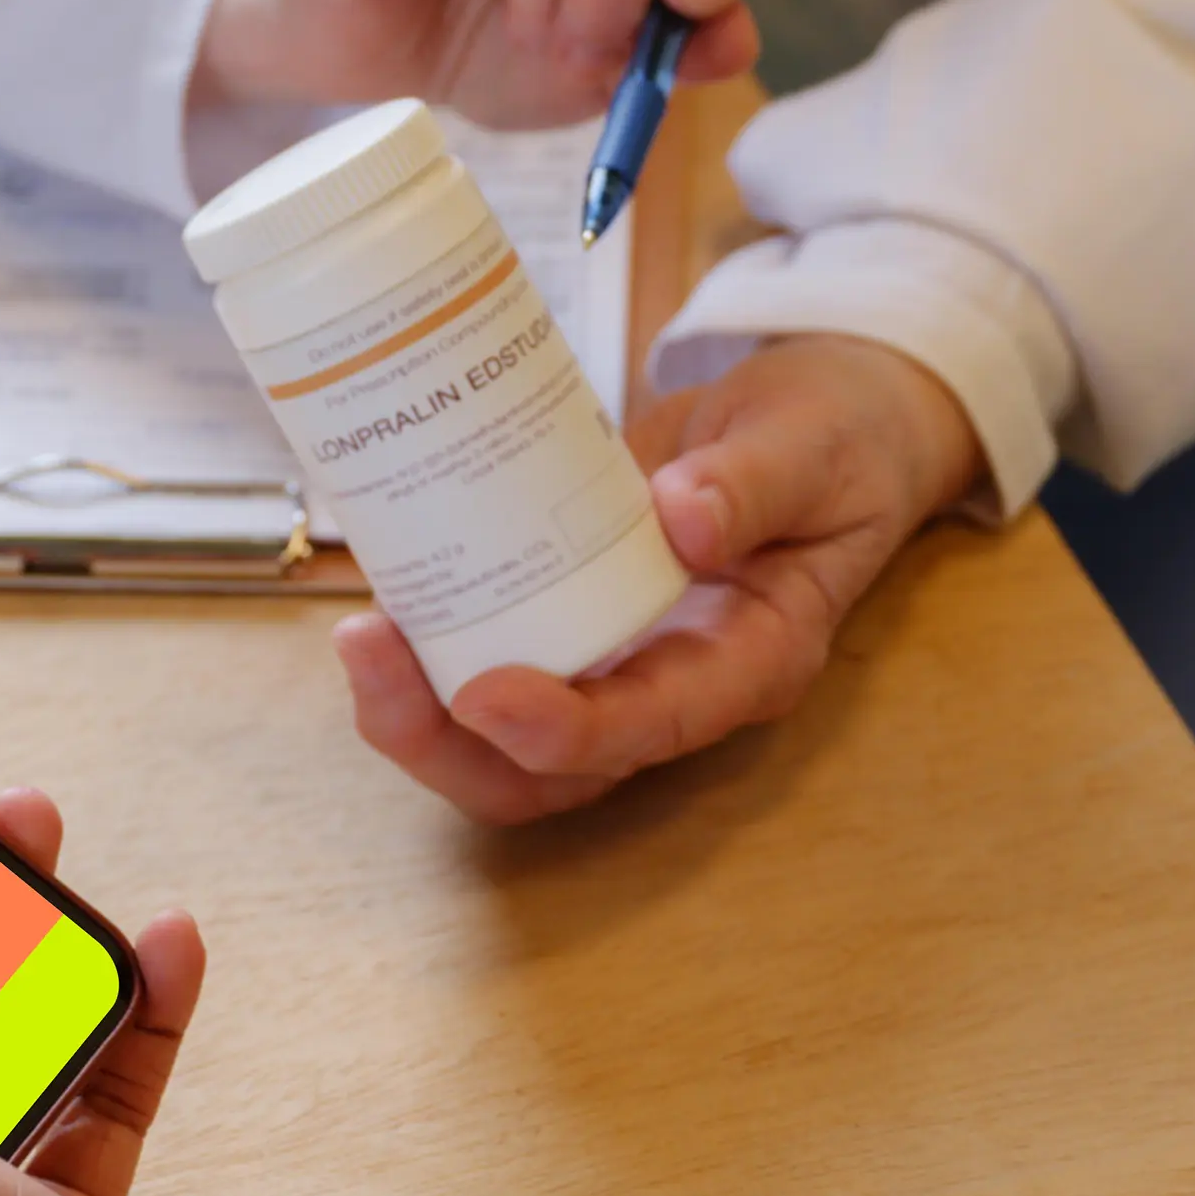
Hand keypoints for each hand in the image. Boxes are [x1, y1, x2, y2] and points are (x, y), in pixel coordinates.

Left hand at [340, 336, 983, 823]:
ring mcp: (617, 663)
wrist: (823, 421)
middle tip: (372, 653)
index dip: (568, 730)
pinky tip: (381, 597)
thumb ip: (756, 481)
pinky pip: (490, 664)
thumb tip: (681, 519)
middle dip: (450, 742)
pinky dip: (428, 651)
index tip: (485, 696)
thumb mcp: (814, 442)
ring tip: (359, 637)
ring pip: (504, 744)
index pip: (658, 724)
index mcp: (754, 658)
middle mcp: (676, 684)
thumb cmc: (835, 437)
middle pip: (554, 774)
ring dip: (419, 712)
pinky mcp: (570, 624)